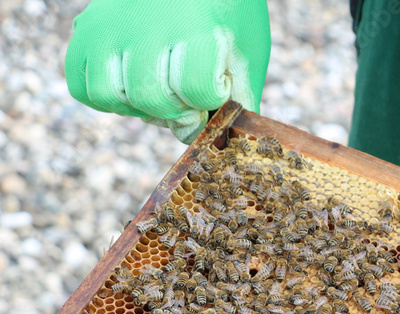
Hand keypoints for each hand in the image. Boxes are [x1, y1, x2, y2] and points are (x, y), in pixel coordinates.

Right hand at [65, 0, 269, 142]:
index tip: (218, 85)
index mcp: (194, 27)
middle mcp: (144, 25)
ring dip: (140, 106)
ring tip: (160, 90)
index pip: (197, 89)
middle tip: (189, 95)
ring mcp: (108, 26)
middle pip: (151, 98)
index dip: (212, 100)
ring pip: (109, 96)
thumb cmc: (225, 11)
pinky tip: (134, 87)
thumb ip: (239, 96)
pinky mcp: (86, 30)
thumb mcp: (246, 50)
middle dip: (177, 110)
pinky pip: (82, 86)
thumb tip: (216, 142)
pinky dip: (108, 99)